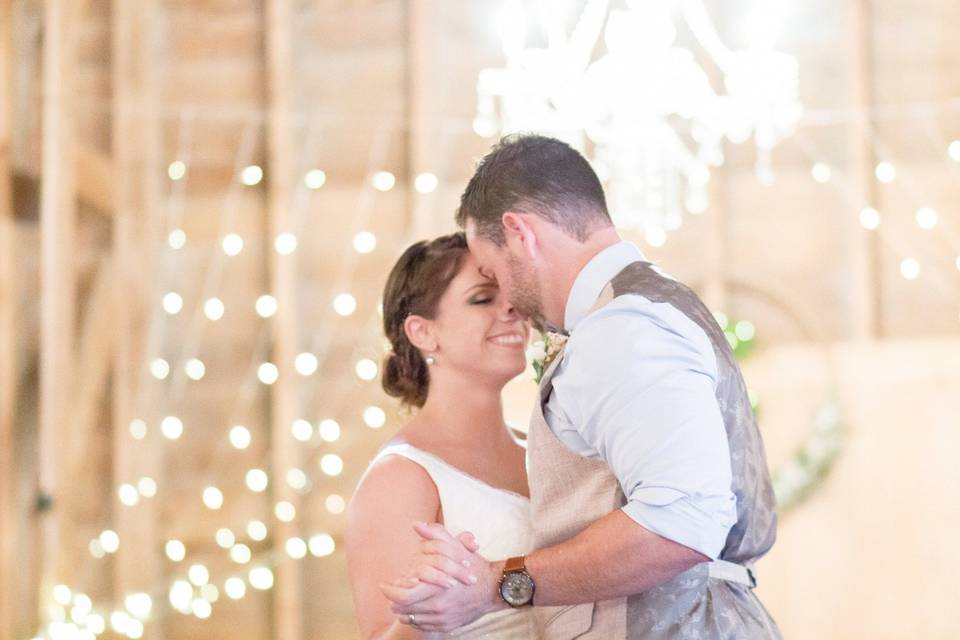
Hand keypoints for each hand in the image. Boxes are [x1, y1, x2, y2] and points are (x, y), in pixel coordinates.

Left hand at [380, 523, 503, 632]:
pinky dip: (415, 618)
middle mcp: (438, 606)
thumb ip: (435, 535)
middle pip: (403, 609)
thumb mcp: (455, 548)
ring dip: (403, 609)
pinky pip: (423, 626)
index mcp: (436, 588)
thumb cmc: (473, 566)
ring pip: (411, 618)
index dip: (390, 591)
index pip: (402, 596)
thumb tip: (416, 524)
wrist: (493, 589)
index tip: (384, 585)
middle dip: (394, 600)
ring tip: (401, 600)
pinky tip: (415, 609)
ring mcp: (442, 619)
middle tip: (391, 593)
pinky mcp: (446, 626)